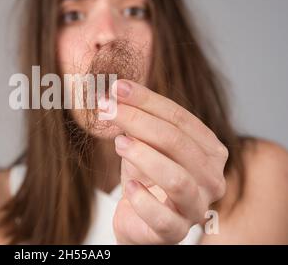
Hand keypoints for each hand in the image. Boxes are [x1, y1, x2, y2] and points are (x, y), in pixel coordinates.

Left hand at [105, 79, 227, 243]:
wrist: (139, 219)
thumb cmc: (146, 176)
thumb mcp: (144, 144)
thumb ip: (140, 121)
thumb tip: (118, 93)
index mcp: (209, 151)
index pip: (181, 119)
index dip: (148, 101)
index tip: (117, 88)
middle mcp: (212, 179)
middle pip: (178, 142)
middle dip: (139, 121)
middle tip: (108, 109)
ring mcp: (196, 207)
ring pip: (177, 178)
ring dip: (143, 156)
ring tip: (118, 143)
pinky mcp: (175, 232)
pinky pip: (161, 217)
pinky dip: (142, 199)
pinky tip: (128, 186)